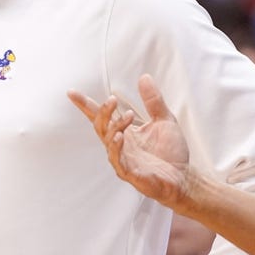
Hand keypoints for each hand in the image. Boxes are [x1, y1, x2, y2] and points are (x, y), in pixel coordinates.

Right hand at [68, 74, 203, 214]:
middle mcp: (119, 145)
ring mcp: (123, 159)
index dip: (86, 105)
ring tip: (127, 116)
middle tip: (112, 100)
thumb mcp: (164, 120)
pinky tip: (119, 137)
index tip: (71, 93)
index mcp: (124, 131)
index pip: (101, 116)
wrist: (183, 177)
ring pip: (108, 141)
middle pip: (101, 126)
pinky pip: (118, 160)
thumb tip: (144, 77)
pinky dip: (116, 148)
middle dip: (103, 112)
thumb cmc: (170, 152)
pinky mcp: (130, 173)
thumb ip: (153, 101)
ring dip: (115, 126)